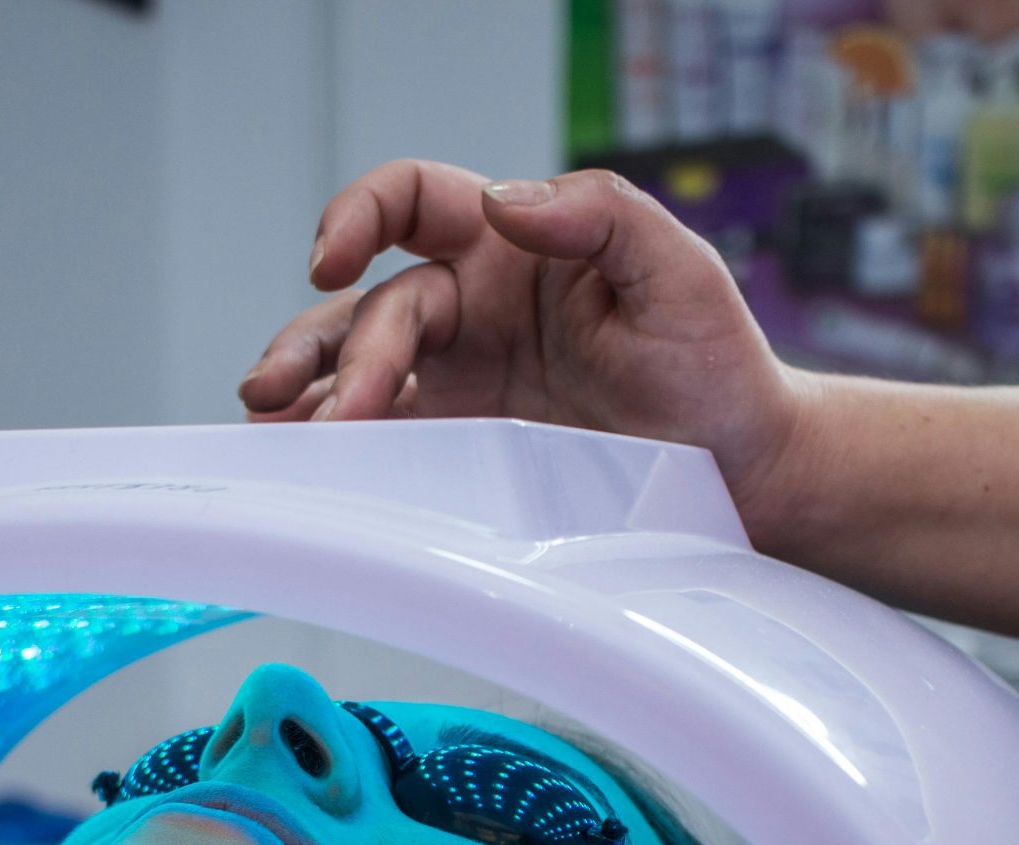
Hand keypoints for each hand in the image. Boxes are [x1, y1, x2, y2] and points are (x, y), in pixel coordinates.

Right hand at [237, 161, 807, 523]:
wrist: (743, 472)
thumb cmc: (718, 366)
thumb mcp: (682, 273)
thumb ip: (603, 214)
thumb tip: (507, 198)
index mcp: (513, 248)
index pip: (411, 202)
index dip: (359, 215)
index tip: (332, 254)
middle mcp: (473, 307)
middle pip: (373, 307)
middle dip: (333, 352)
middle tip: (327, 408)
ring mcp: (461, 382)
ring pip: (356, 373)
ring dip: (307, 396)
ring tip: (275, 429)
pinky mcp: (460, 451)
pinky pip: (384, 442)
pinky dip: (337, 452)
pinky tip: (305, 461)